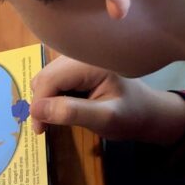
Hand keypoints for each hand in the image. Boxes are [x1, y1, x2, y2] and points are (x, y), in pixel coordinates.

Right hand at [30, 55, 184, 143]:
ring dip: (47, 101)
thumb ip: (72, 113)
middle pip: (45, 76)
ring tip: (60, 119)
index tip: (40, 130)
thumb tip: (36, 109)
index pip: (49, 79)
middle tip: (47, 128)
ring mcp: (79, 58)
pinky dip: (54, 96)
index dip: (39, 105)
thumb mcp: (104, 118)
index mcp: (90, 61)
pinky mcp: (77, 66)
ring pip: (46, 78)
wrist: (148, 112)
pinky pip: (55, 80)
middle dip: (41, 103)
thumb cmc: (131, 116)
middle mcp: (82, 54)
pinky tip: (66, 108)